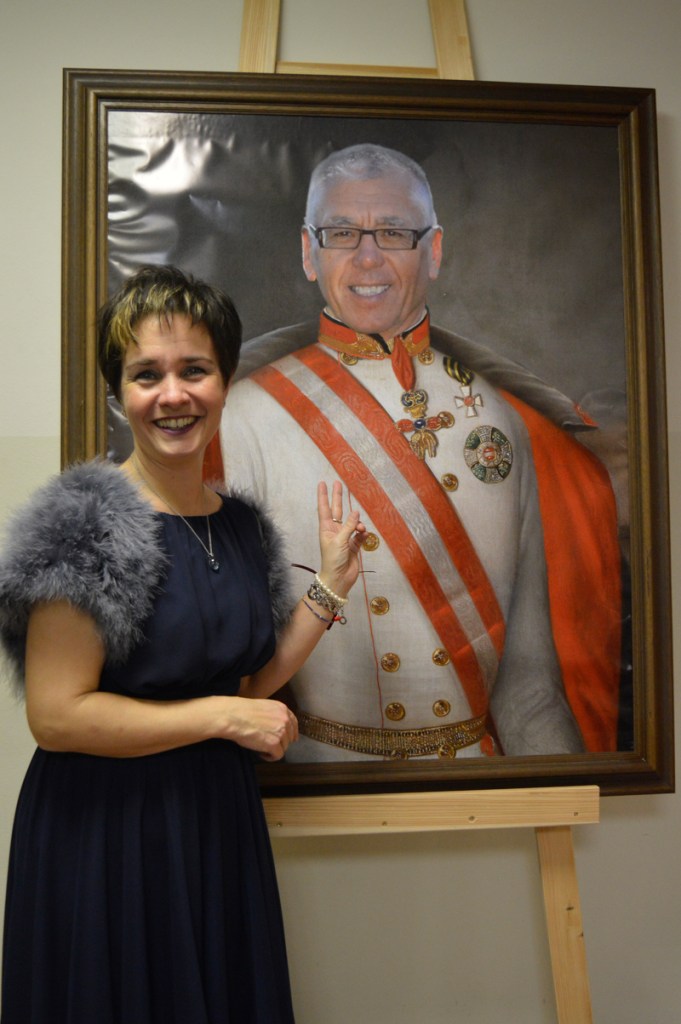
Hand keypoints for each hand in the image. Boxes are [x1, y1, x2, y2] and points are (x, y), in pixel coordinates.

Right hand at [223, 697, 298, 760]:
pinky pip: (278, 756)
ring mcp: (281, 732)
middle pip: (289, 737)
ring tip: (260, 747)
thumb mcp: (263, 707)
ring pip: (284, 747)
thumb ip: (274, 715)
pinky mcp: (274, 744)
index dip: (292, 733)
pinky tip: (261, 753)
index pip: (294, 723)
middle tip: (266, 744)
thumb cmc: (242, 711)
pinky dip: (270, 757)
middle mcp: (285, 720)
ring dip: (273, 749)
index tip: (291, 739)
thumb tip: (277, 728)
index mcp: (282, 709)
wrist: (233, 716)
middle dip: (280, 742)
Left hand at [316, 481, 365, 598]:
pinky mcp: (354, 546)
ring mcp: (345, 538)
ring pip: (352, 523)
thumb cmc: (333, 560)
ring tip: (360, 529)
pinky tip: (365, 535)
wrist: (338, 579)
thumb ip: (348, 526)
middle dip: (338, 497)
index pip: (324, 508)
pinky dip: (363, 534)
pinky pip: (360, 535)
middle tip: (338, 483)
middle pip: (337, 510)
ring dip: (357, 523)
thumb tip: (356, 512)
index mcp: (326, 528)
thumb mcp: (339, 541)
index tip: (322, 483)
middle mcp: (335, 531)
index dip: (323, 496)